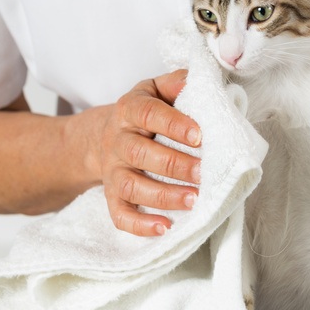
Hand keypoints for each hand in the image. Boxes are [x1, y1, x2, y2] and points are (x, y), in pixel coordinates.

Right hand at [99, 69, 202, 235]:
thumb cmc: (144, 113)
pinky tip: (165, 227)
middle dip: (174, 165)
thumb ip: (178, 83)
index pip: (148, 113)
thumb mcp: (157, 89)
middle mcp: (116, 140)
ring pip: (130, 185)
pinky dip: (140, 225)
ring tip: (193, 200)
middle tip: (203, 173)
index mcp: (130, 109)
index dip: (173, 124)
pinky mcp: (111, 194)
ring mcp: (112, 170)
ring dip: (163, 196)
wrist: (105, 136)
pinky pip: (119, 214)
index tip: (200, 135)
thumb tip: (201, 82)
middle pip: (139, 152)